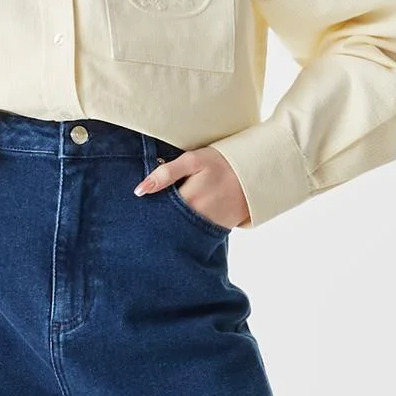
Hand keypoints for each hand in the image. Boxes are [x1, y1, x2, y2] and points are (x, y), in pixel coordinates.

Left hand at [133, 143, 248, 227]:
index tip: (138, 206)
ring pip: (180, 233)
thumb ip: (166, 173)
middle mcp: (196, 219)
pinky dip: (186, 231)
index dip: (146, 210)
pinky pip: (195, 235)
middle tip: (146, 216)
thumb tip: (139, 191)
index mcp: (187, 201)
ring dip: (170, 228)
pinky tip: (182, 222)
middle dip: (156, 221)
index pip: (157, 211)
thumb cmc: (222, 162)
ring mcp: (207, 227)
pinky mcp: (217, 231)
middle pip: (167, 225)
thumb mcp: (194, 160)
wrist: (256, 173)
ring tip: (163, 218)